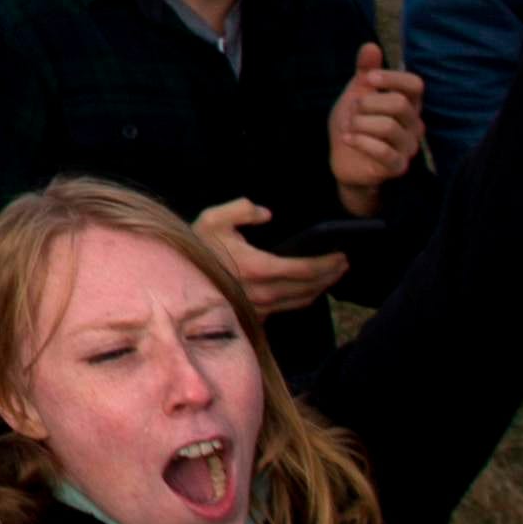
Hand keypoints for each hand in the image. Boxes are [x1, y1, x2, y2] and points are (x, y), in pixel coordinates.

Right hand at [196, 198, 352, 315]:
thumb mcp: (214, 218)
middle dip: (331, 275)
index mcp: (258, 267)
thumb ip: (242, 209)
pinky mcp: (255, 315)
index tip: (341, 255)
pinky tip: (310, 289)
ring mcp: (260, 307)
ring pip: (301, 301)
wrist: (178, 280)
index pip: (304, 269)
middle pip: (309, 287)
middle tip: (344, 264)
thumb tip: (265, 213)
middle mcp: (263, 292)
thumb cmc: (198, 247)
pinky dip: (304, 298)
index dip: (327, 263)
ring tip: (333, 275)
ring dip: (321, 288)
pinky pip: (288, 308)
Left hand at [326, 44, 425, 208]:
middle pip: (399, 103)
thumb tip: (370, 45)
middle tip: (352, 110)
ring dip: (359, 123)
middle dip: (367, 103)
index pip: (415, 84)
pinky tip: (347, 139)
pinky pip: (383, 151)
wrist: (344, 158)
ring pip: (388, 126)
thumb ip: (365, 71)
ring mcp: (408, 146)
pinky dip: (359, 141)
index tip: (367, 78)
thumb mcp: (356, 93)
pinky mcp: (398, 166)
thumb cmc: (355, 123)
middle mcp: (414, 124)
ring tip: (349, 127)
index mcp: (408, 103)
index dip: (391, 78)